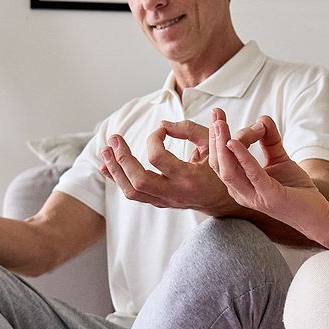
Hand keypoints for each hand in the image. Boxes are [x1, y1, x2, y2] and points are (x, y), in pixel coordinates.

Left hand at [100, 120, 238, 213]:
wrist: (223, 201)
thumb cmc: (219, 168)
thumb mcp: (212, 144)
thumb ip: (189, 130)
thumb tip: (162, 125)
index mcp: (189, 178)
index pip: (159, 158)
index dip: (153, 139)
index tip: (160, 130)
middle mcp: (175, 193)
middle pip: (139, 181)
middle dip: (123, 159)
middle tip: (114, 139)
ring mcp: (165, 200)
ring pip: (132, 191)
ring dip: (116, 170)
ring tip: (105, 150)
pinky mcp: (158, 202)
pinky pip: (133, 194)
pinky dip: (118, 179)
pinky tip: (106, 165)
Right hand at [208, 108, 328, 235]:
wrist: (317, 214)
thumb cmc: (296, 189)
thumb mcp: (279, 159)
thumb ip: (270, 140)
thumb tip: (263, 119)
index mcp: (240, 186)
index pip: (221, 160)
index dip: (217, 138)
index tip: (218, 115)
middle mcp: (242, 193)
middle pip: (219, 164)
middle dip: (214, 138)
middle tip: (215, 114)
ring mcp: (254, 197)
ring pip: (228, 170)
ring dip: (222, 145)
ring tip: (220, 124)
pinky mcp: (269, 197)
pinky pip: (251, 174)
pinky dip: (242, 156)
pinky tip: (235, 142)